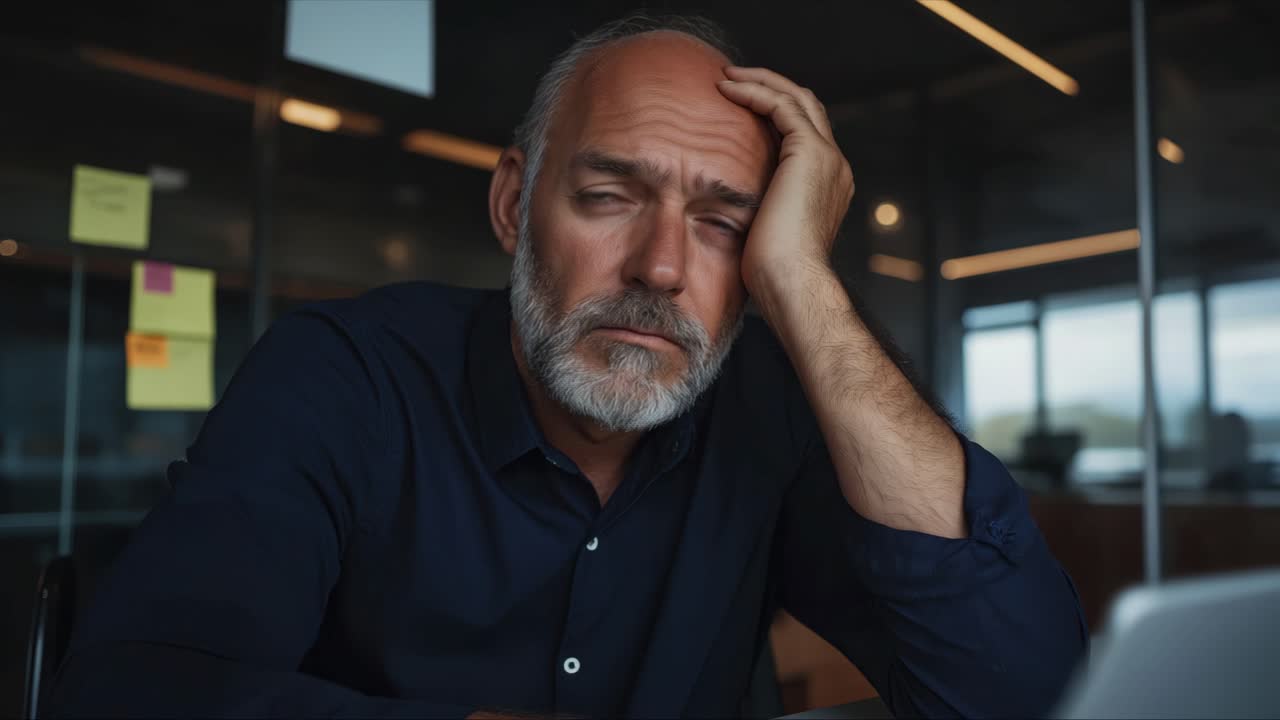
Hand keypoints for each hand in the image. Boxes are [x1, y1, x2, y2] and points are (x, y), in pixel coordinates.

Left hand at [716, 66, 853, 295]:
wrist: (791, 282)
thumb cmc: (773, 273)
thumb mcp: (765, 232)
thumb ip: (759, 207)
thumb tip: (726, 205)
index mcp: (828, 184)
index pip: (805, 132)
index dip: (773, 113)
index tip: (738, 106)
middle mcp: (834, 165)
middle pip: (807, 106)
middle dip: (769, 87)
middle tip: (731, 80)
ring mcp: (827, 157)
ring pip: (797, 97)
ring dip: (760, 81)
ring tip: (726, 77)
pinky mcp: (809, 152)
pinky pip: (781, 105)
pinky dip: (755, 92)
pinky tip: (727, 90)